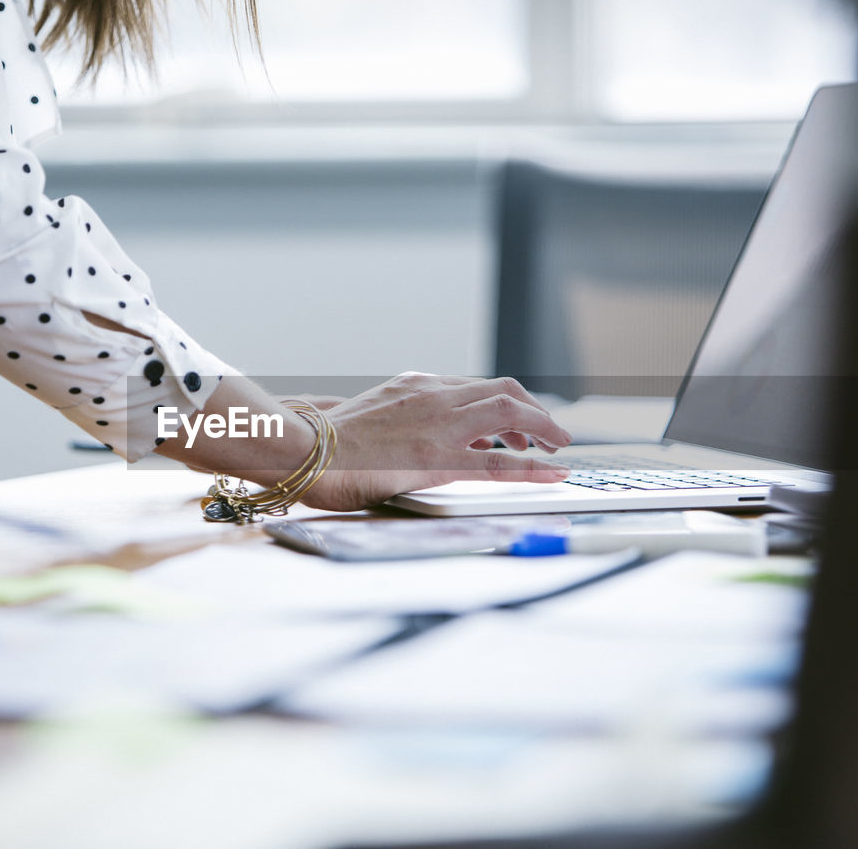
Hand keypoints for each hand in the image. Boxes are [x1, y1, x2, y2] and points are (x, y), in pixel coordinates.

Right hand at [303, 373, 572, 510]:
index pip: (475, 386)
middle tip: (551, 432)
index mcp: (415, 384)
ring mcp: (437, 424)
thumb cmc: (322, 442)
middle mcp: (432, 395)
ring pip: (510, 413)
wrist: (300, 450)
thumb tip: (413, 432)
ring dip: (542, 428)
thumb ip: (400, 418)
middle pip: (503, 390)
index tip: (518, 422)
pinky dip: (534, 466)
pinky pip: (499, 462)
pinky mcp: (437, 458)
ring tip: (557, 447)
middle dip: (534, 409)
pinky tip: (554, 471)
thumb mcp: (369, 415)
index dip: (506, 402)